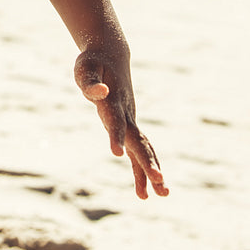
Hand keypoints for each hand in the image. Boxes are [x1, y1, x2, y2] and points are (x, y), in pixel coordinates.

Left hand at [74, 45, 167, 199]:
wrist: (111, 54)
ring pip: (143, 148)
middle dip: (147, 163)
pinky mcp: (128, 125)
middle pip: (138, 142)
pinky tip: (144, 192)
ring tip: (163, 194)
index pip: (115, 122)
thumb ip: (91, 83)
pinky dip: (141, 169)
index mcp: (113, 102)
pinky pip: (137, 150)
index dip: (116, 137)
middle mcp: (125, 114)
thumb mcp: (85, 69)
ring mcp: (130, 120)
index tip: (117, 155)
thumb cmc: (93, 63)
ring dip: (151, 171)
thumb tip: (100, 92)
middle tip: (159, 182)